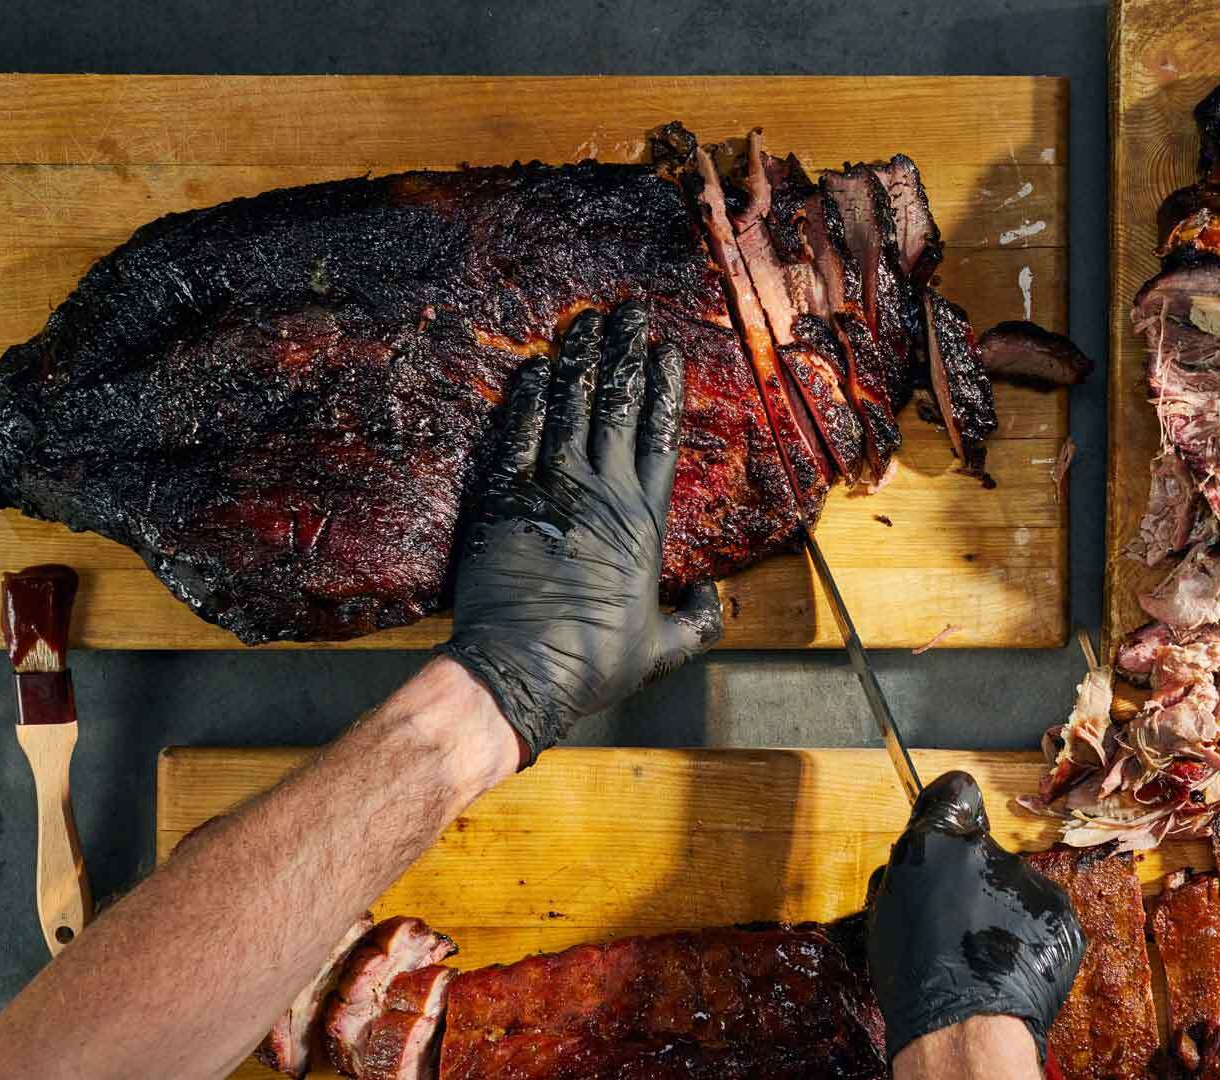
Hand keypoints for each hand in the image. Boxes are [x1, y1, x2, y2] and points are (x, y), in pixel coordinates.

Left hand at [437, 301, 721, 765]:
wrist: (522, 670)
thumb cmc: (595, 663)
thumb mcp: (664, 649)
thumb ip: (698, 622)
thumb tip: (714, 600)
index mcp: (645, 522)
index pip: (661, 437)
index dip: (665, 390)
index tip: (666, 351)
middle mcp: (604, 492)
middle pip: (619, 406)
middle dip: (624, 353)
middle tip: (628, 312)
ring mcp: (552, 489)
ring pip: (571, 407)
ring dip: (578, 360)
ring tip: (585, 321)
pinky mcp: (505, 496)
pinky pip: (520, 432)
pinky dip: (528, 397)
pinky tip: (533, 367)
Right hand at [866, 771, 1085, 1064]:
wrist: (966, 1029)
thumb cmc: (916, 976)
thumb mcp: (886, 909)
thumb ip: (911, 866)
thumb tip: (924, 846)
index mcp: (936, 843)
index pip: (955, 792)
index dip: (951, 809)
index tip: (950, 825)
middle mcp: (988, 851)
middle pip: (984, 847)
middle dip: (973, 873)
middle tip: (959, 918)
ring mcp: (1030, 882)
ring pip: (1015, 883)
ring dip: (1003, 906)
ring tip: (984, 950)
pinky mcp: (1061, 914)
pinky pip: (1041, 913)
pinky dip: (1029, 933)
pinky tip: (1010, 962)